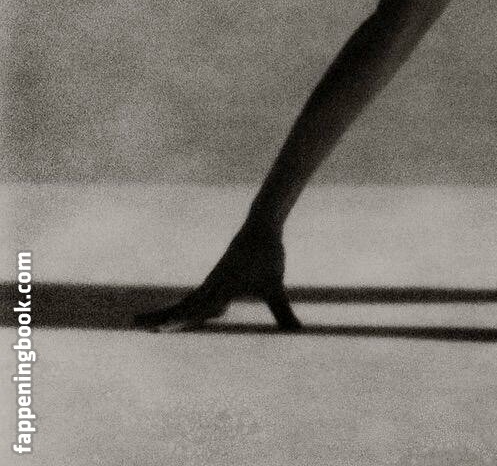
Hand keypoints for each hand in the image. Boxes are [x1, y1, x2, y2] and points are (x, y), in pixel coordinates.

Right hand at [134, 223, 300, 332]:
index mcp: (222, 289)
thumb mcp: (276, 287)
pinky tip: (174, 316)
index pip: (198, 308)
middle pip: (182, 305)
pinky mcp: (213, 280)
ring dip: (164, 314)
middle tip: (134, 324)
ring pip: (183, 302)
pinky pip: (192, 297)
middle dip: (160, 317)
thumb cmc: (268, 257)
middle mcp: (211, 287)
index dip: (181, 319)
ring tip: (142, 323)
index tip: (161, 329)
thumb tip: (297, 333)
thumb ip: (283, 313)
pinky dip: (179, 307)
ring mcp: (210, 283)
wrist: (261, 227)